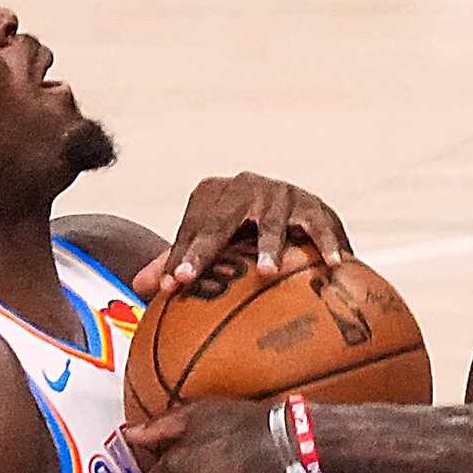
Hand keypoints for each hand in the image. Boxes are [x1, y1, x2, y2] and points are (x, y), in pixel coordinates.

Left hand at [135, 173, 351, 296]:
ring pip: (271, 223)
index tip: (170, 287)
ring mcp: (280, 192)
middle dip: (203, 250)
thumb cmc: (245, 234)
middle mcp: (244, 185)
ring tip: (266, 273)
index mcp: (213, 192)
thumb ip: (178, 261)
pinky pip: (318, 226)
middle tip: (189, 278)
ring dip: (269, 248)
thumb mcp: (214, 243)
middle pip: (220, 221)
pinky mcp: (313, 204)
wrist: (299, 212)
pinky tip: (332, 264)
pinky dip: (326, 244)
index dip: (178, 256)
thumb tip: (139, 288)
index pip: (191, 227)